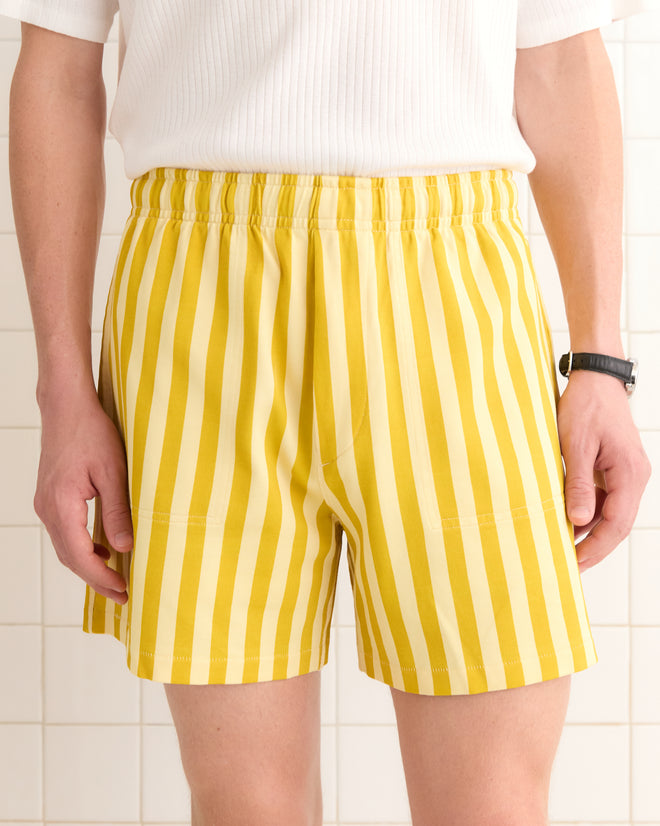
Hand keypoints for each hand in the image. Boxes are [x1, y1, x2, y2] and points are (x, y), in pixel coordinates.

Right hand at [34, 391, 132, 603]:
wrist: (67, 407)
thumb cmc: (92, 433)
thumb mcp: (113, 472)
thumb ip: (118, 511)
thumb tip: (124, 548)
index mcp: (62, 506)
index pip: (80, 556)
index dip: (102, 577)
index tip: (124, 590)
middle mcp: (48, 509)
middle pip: (70, 558)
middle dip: (96, 579)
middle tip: (123, 596)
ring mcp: (46, 503)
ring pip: (66, 547)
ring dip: (88, 565)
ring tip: (115, 578)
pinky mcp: (51, 497)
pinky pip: (65, 532)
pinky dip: (82, 547)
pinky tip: (103, 549)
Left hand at [557, 369, 651, 572]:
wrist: (596, 377)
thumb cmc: (586, 405)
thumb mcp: (576, 445)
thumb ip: (578, 484)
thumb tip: (578, 521)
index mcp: (630, 473)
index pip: (616, 523)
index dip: (596, 547)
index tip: (575, 563)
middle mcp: (634, 476)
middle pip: (618, 523)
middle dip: (595, 546)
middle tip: (569, 566)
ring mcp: (626, 473)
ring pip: (611, 513)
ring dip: (591, 531)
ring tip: (565, 548)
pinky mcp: (615, 467)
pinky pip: (605, 498)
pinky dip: (589, 512)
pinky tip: (568, 520)